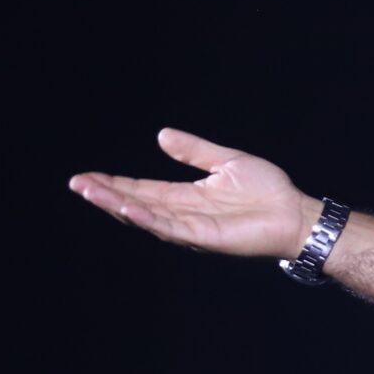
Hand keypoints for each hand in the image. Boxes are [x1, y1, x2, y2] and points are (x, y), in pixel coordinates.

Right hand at [68, 128, 314, 258]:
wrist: (295, 213)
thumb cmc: (268, 191)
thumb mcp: (226, 161)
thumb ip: (194, 151)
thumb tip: (161, 135)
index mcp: (186, 196)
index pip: (142, 190)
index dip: (115, 183)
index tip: (88, 176)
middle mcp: (183, 214)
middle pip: (136, 204)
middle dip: (106, 194)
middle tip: (77, 183)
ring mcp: (191, 228)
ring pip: (146, 217)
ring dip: (117, 205)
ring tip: (92, 192)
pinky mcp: (204, 238)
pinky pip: (170, 229)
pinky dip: (148, 220)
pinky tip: (128, 209)